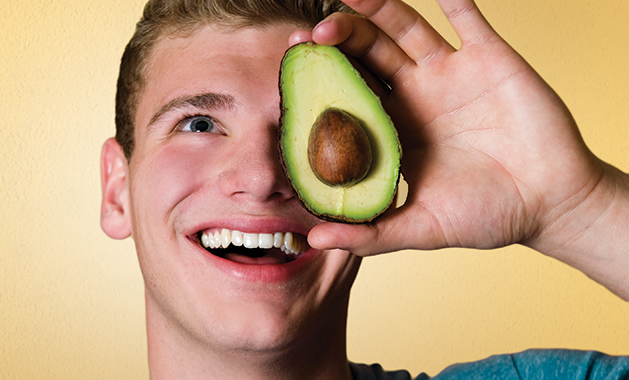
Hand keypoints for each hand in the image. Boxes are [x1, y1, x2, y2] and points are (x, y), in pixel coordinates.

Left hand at [299, 0, 608, 256]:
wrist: (551, 203)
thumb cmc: (486, 216)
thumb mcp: (422, 228)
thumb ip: (370, 233)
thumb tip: (313, 240)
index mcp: (394, 130)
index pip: (347, 95)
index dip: (320, 81)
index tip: (292, 68)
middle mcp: (415, 95)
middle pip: (368, 55)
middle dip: (339, 41)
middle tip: (312, 35)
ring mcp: (450, 72)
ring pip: (405, 29)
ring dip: (378, 9)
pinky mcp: (490, 57)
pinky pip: (468, 17)